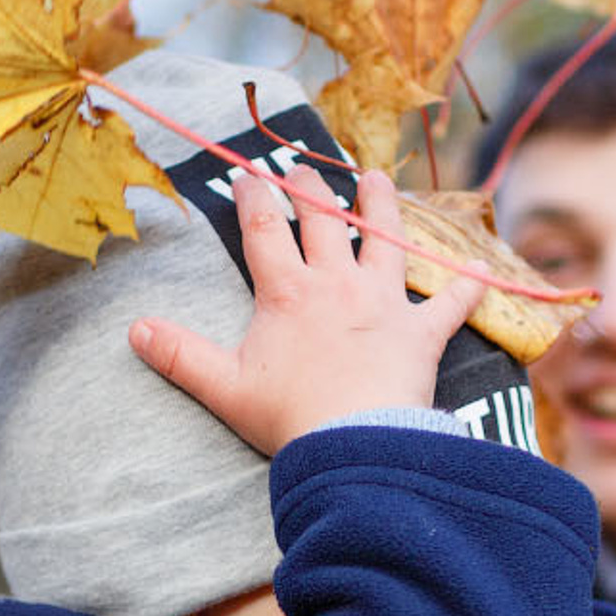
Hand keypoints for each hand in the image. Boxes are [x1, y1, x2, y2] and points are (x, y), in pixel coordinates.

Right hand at [127, 163, 478, 455]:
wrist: (354, 444)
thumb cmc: (289, 417)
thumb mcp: (224, 387)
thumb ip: (180, 356)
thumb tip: (135, 330)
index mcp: (287, 292)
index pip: (266, 229)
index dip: (255, 198)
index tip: (248, 175)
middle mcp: (337, 283)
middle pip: (324, 221)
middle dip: (312, 190)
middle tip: (303, 170)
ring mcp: (383, 303)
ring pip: (385, 240)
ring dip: (381, 207)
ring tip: (376, 179)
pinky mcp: (421, 333)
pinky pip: (450, 304)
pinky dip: (466, 286)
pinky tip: (481, 268)